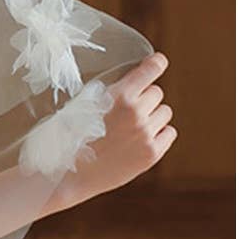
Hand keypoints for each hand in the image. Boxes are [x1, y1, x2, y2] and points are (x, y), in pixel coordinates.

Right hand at [44, 52, 176, 212]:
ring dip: (152, 117)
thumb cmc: (69, 138)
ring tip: (131, 129)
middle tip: (126, 113)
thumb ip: (112, 92)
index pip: (152, 68)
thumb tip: (134, 83)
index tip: (158, 63)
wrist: (68, 175)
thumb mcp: (83, 105)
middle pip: (157, 93)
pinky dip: (158, 134)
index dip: (156, 64)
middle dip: (145, 99)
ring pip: (165, 112)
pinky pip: (169, 133)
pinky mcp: (152, 153)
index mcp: (119, 95)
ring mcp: (146, 134)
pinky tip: (140, 141)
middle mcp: (136, 112)